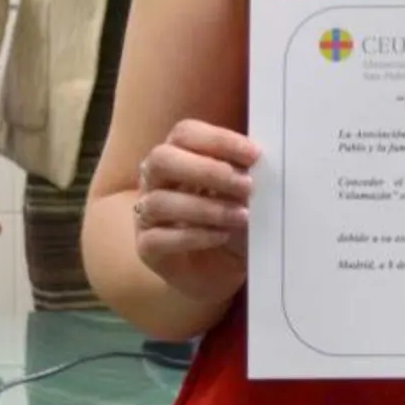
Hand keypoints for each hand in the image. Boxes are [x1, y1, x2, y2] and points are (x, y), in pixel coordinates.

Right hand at [133, 119, 258, 305]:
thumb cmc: (232, 223)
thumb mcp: (244, 195)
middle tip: (245, 186)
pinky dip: (195, 236)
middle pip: (162, 159)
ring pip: (159, 201)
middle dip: (207, 170)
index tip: (254, 155)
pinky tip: (222, 236)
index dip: (219, 140)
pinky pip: (159, 238)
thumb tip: (258, 163)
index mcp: (178, 155)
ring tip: (241, 216)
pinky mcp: (146, 248)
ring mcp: (146, 214)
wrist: (222, 270)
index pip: (186, 133)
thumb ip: (245, 174)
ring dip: (206, 207)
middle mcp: (155, 180)